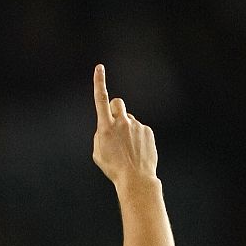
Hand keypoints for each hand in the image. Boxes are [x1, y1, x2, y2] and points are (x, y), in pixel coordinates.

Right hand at [92, 64, 156, 184]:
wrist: (135, 177)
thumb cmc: (113, 166)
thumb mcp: (98, 151)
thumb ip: (101, 134)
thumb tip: (108, 125)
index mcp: (106, 127)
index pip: (101, 100)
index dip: (99, 82)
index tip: (99, 68)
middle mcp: (122, 122)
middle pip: (118, 103)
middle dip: (115, 108)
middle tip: (115, 123)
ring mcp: (136, 125)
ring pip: (128, 119)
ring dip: (126, 128)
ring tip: (127, 147)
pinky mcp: (147, 131)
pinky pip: (139, 128)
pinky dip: (136, 136)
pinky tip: (136, 150)